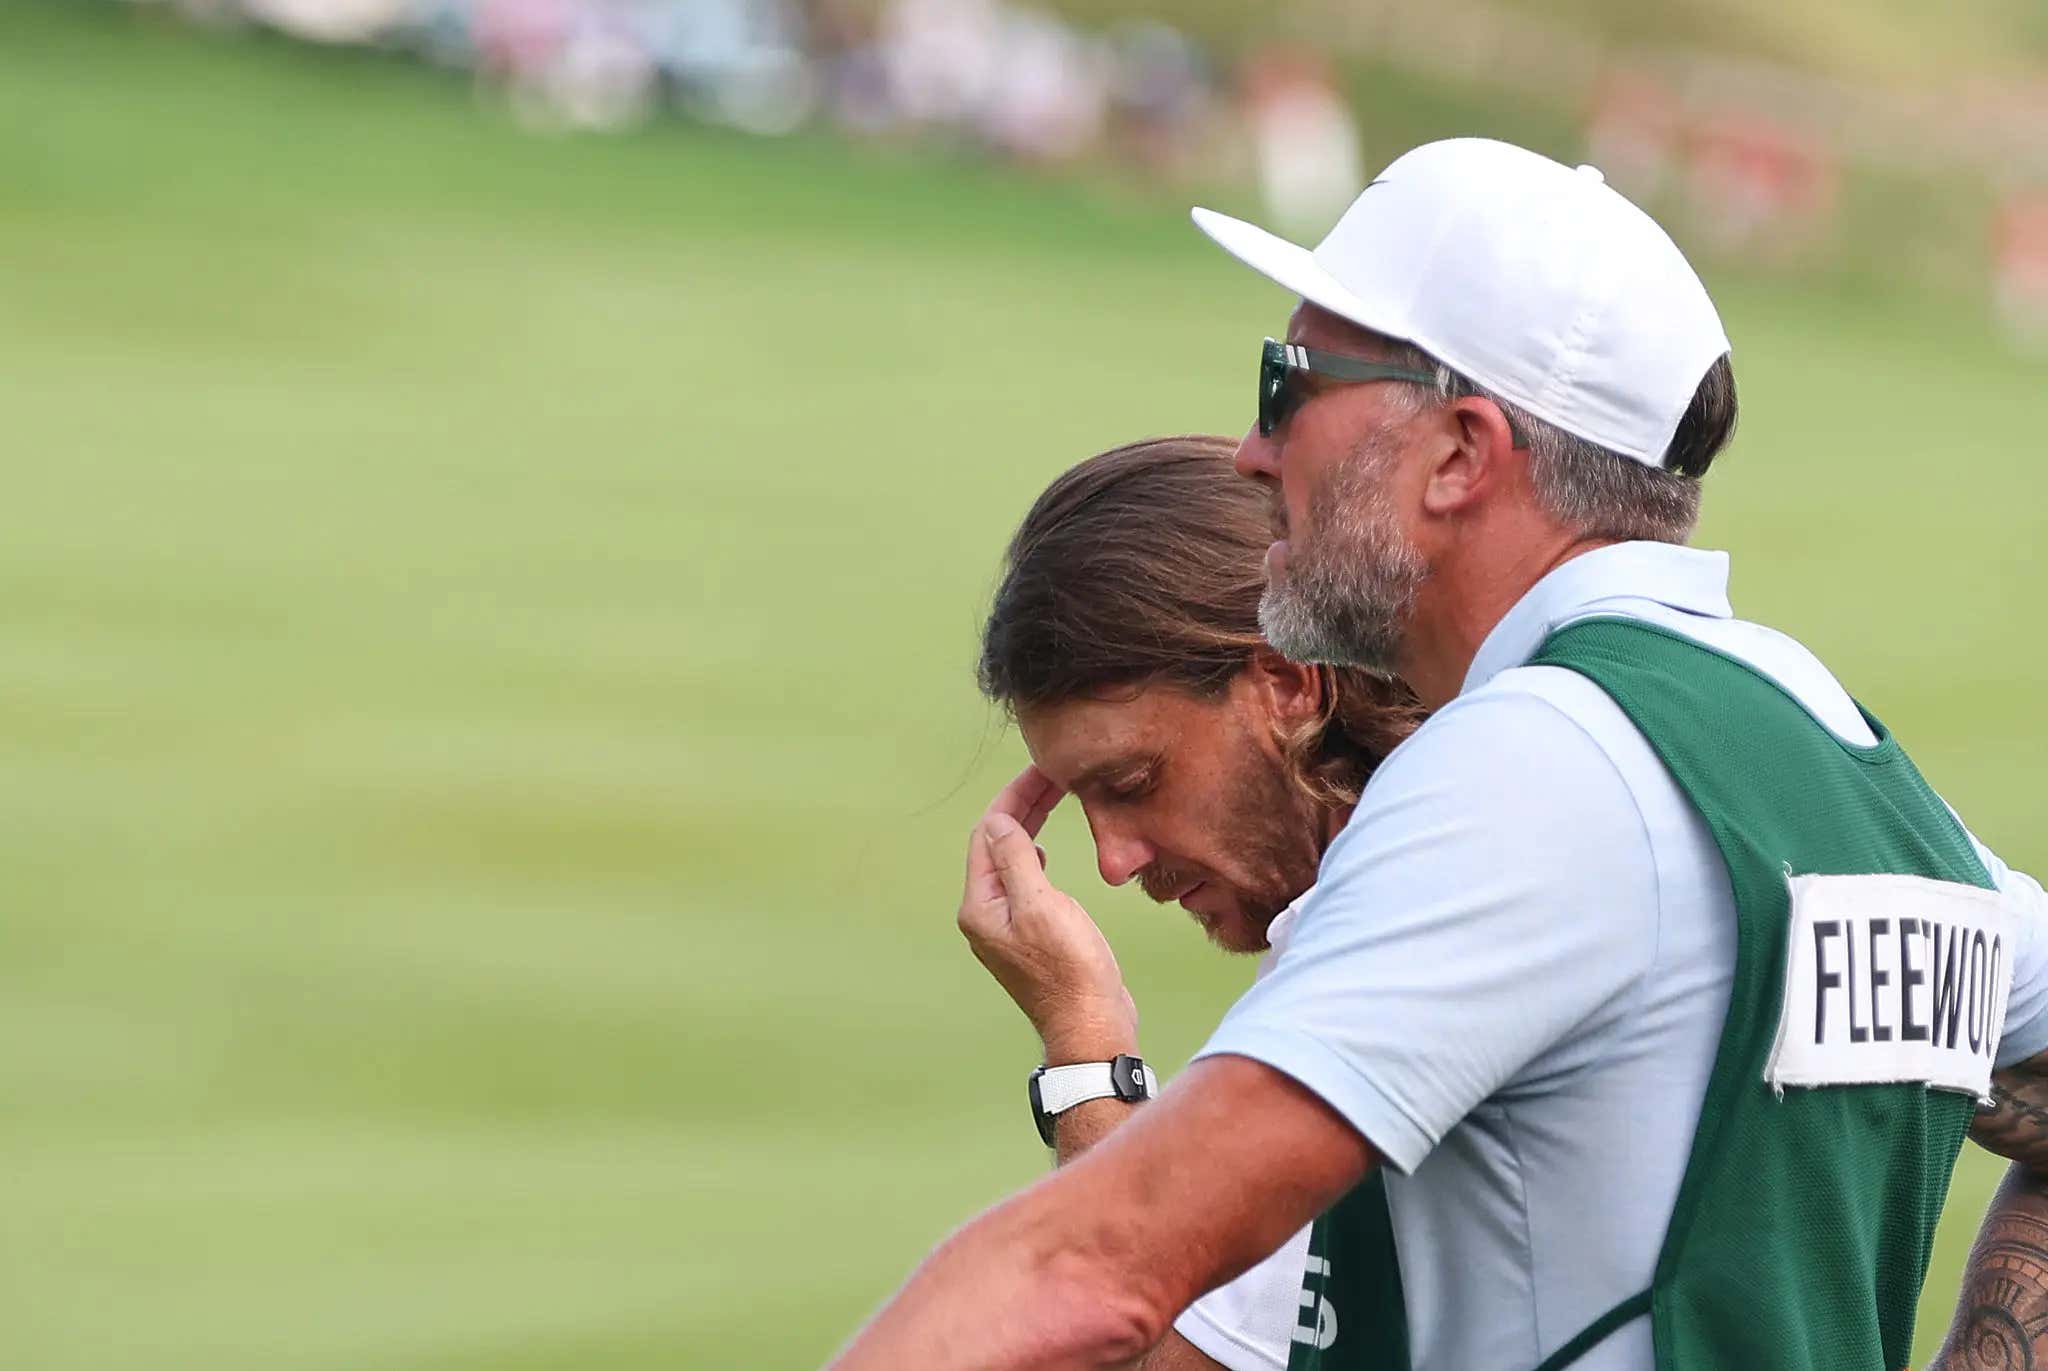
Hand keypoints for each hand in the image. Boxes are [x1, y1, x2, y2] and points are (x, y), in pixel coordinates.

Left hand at [958, 766, 1137, 1061]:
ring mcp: (1007, 927)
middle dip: (1022, 807)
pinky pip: (1025, 881)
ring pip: (1012, 861)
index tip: (1041, 770)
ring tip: (1052, 800)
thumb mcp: (1041, 906)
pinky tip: (1045, 853)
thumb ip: (1016, 860)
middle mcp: (986, 915)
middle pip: (997, 845)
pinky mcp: (1030, 935)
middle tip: (1053, 776)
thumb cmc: (1070, 971)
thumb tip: (996, 821)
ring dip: (1029, 828)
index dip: (1013, 797)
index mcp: (980, 906)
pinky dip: (1035, 856)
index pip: (988, 834)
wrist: (1091, 1025)